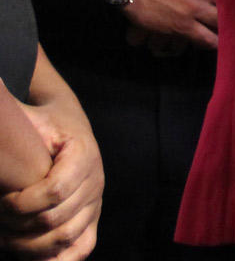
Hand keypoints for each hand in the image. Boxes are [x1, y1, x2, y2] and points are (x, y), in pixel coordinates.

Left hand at [0, 94, 101, 258]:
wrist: (67, 128)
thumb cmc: (42, 124)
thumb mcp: (28, 118)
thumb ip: (12, 122)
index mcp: (84, 154)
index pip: (55, 191)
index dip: (22, 203)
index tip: (1, 200)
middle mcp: (95, 181)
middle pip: (57, 220)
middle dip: (19, 226)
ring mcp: (96, 203)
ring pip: (66, 238)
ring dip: (29, 245)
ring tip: (5, 237)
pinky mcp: (91, 219)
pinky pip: (81, 249)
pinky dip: (56, 260)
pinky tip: (30, 256)